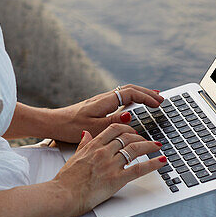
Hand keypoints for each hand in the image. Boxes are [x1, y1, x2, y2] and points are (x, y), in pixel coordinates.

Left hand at [46, 84, 163, 144]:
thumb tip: (130, 113)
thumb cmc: (70, 126)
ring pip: (125, 92)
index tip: (159, 103)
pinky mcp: (97, 106)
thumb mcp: (94, 127)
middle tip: (162, 99)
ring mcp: (100, 101)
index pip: (131, 93)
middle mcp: (103, 98)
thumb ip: (113, 121)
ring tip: (153, 99)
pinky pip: (119, 98)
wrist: (53, 123)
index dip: (147, 97)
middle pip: (130, 89)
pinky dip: (131, 99)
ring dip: (140, 95)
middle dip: (147, 93)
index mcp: (104, 101)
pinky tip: (135, 105)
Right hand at [51, 124, 164, 216]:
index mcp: (93, 146)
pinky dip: (153, 164)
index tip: (133, 131)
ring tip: (157, 146)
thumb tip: (86, 134)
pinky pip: (139, 168)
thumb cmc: (66, 179)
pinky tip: (161, 161)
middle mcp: (103, 152)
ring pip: (135, 149)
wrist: (63, 194)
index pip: (114, 130)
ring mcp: (110, 165)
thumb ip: (83, 144)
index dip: (127, 128)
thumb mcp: (74, 157)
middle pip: (127, 137)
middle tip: (148, 140)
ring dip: (149, 146)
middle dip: (141, 137)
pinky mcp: (116, 179)